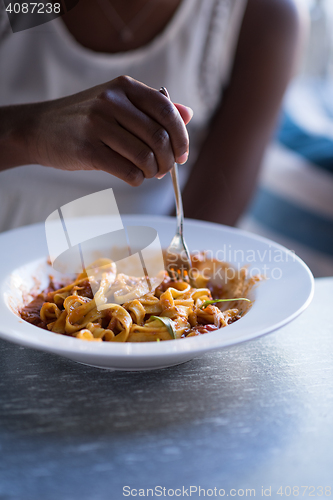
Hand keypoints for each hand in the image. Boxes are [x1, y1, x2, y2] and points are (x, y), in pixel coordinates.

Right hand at [30, 76, 192, 185]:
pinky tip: (134, 177)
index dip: (181, 137)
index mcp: (125, 87)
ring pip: (145, 157)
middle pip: (159, 137)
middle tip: (164, 169)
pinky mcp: (88, 150)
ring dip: (153, 172)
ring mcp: (98, 125)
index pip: (167, 111)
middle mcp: (112, 102)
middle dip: (168, 160)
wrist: (40, 128)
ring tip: (148, 173)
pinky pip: (128, 171)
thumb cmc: (85, 119)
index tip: (182, 154)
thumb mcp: (118, 103)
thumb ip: (152, 108)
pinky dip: (138, 179)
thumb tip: (188, 114)